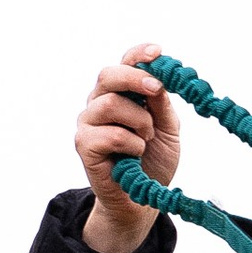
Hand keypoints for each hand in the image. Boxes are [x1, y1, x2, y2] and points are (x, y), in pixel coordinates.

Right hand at [77, 44, 178, 252]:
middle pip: (109, 75)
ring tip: (147, 138)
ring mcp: (88, 123)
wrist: (142, 200)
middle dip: (136, 78)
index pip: (124, 64)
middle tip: (156, 89)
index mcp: (120, 93)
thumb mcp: (167, 129)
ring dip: (139, 121)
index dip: (138, 55)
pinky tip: (134, 155)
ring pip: (111, 104)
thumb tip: (160, 81)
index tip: (157, 53)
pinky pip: (110, 134)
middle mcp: (99, 102)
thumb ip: (162, 105)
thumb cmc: (152, 161)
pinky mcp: (84, 145)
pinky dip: (132, 144)